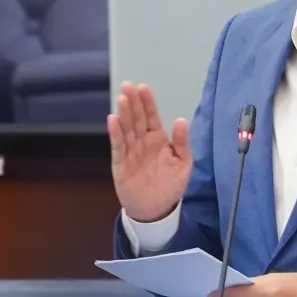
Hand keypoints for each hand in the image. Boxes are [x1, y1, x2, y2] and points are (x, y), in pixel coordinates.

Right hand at [108, 82, 191, 221]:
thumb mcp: (184, 164)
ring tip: (121, 99)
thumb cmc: (171, 186)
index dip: (147, 102)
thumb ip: (182, 142)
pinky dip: (115, 133)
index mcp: (158, 139)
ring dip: (124, 114)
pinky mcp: (120, 164)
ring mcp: (131, 151)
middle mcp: (142, 142)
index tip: (143, 87)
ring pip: (126, 129)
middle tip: (127, 86)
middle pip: (137, 119)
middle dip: (133, 102)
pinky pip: (118, 146)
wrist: (156, 210)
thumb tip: (181, 120)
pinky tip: (113, 120)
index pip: (151, 117)